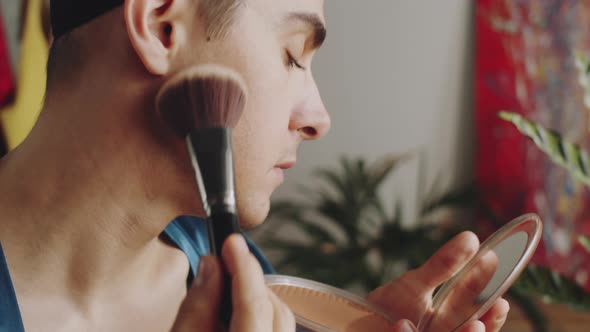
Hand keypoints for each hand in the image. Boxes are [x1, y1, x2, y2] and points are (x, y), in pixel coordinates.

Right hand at [171, 234, 294, 331]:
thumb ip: (199, 304)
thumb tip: (212, 263)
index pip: (255, 305)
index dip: (244, 269)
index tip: (232, 241)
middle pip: (275, 308)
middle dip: (251, 281)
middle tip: (225, 258)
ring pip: (281, 318)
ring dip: (257, 297)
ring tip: (227, 284)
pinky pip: (277, 329)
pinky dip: (261, 314)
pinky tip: (237, 309)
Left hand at [368, 232, 509, 331]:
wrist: (355, 324)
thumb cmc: (387, 308)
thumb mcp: (414, 284)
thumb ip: (442, 266)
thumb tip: (470, 238)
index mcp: (446, 325)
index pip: (476, 318)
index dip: (492, 311)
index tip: (503, 300)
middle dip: (480, 326)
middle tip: (497, 306)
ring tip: (474, 326)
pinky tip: (403, 324)